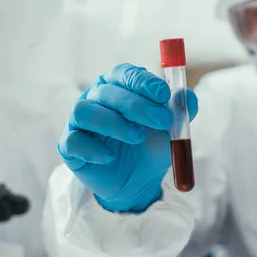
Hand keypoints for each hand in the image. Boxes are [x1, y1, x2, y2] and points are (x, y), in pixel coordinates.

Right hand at [58, 63, 198, 212]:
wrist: (137, 183)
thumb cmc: (150, 147)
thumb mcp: (171, 131)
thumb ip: (181, 112)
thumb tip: (187, 96)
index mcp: (117, 87)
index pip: (124, 74)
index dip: (142, 81)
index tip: (164, 94)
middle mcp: (94, 99)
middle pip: (106, 91)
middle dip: (136, 104)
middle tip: (162, 120)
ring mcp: (78, 122)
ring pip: (84, 111)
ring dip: (113, 122)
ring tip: (137, 136)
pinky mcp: (69, 147)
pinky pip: (73, 141)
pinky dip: (92, 148)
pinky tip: (110, 157)